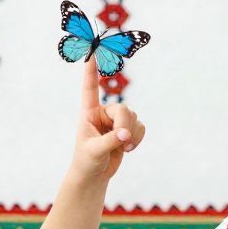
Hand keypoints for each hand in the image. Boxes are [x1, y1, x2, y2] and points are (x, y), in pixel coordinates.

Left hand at [71, 59, 145, 184]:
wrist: (94, 176)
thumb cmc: (86, 162)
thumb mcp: (94, 151)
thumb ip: (110, 141)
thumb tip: (126, 134)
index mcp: (88, 113)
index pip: (90, 88)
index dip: (91, 71)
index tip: (92, 52)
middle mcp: (103, 113)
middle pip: (123, 109)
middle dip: (126, 125)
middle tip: (124, 142)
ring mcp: (116, 121)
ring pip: (134, 117)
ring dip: (133, 134)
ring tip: (124, 148)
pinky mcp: (127, 130)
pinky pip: (141, 126)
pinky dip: (138, 137)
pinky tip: (129, 148)